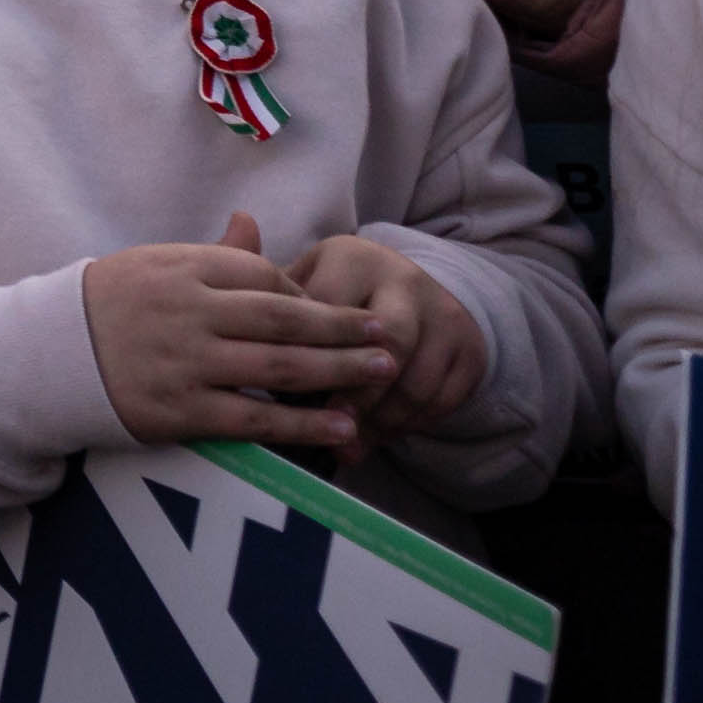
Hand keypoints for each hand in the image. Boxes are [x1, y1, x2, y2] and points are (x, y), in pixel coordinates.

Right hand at [82, 213, 394, 455]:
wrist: (48, 355)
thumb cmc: (110, 305)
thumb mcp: (155, 264)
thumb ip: (212, 253)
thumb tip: (252, 221)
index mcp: (183, 268)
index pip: (263, 275)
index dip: (307, 294)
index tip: (337, 312)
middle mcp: (188, 311)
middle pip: (283, 318)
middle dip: (342, 329)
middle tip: (387, 336)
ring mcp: (185, 362)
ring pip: (278, 368)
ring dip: (338, 372)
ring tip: (382, 374)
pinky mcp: (180, 410)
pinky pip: (254, 420)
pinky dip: (302, 424)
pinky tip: (340, 426)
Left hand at [285, 233, 485, 441]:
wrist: (412, 290)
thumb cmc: (336, 292)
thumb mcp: (302, 281)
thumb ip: (266, 296)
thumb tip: (234, 325)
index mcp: (352, 257)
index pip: (329, 310)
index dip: (306, 352)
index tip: (283, 388)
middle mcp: (404, 280)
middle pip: (388, 343)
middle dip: (357, 391)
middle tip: (330, 425)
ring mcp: (442, 315)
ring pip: (415, 378)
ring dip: (382, 419)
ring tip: (351, 445)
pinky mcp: (468, 350)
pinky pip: (442, 398)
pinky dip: (409, 424)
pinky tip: (380, 438)